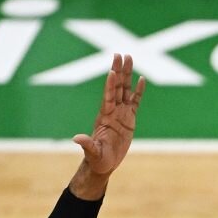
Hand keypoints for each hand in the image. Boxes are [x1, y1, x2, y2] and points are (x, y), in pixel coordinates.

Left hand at [72, 53, 144, 176]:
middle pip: (117, 87)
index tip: (112, 71)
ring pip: (125, 89)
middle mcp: (112, 110)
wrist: (104, 163)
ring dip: (127, 74)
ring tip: (129, 58)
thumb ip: (87, 144)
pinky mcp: (130, 118)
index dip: (110, 84)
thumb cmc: (97, 159)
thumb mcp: (92, 152)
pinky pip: (135, 101)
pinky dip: (139, 90)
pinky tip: (142, 79)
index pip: (108, 97)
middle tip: (120, 54)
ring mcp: (121, 113)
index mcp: (104, 116)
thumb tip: (76, 138)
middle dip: (119, 70)